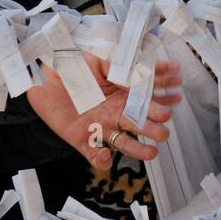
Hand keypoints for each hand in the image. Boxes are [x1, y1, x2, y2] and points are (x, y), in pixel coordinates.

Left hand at [27, 55, 182, 169]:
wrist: (43, 79)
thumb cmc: (71, 67)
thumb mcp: (97, 60)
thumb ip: (117, 67)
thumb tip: (136, 74)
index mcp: (122, 94)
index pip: (147, 96)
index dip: (163, 91)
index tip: (178, 88)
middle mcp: (115, 113)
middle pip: (140, 121)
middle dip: (154, 124)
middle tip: (165, 125)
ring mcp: (100, 127)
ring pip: (124, 142)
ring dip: (138, 149)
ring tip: (152, 153)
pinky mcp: (82, 139)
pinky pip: (93, 154)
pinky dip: (100, 158)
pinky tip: (107, 156)